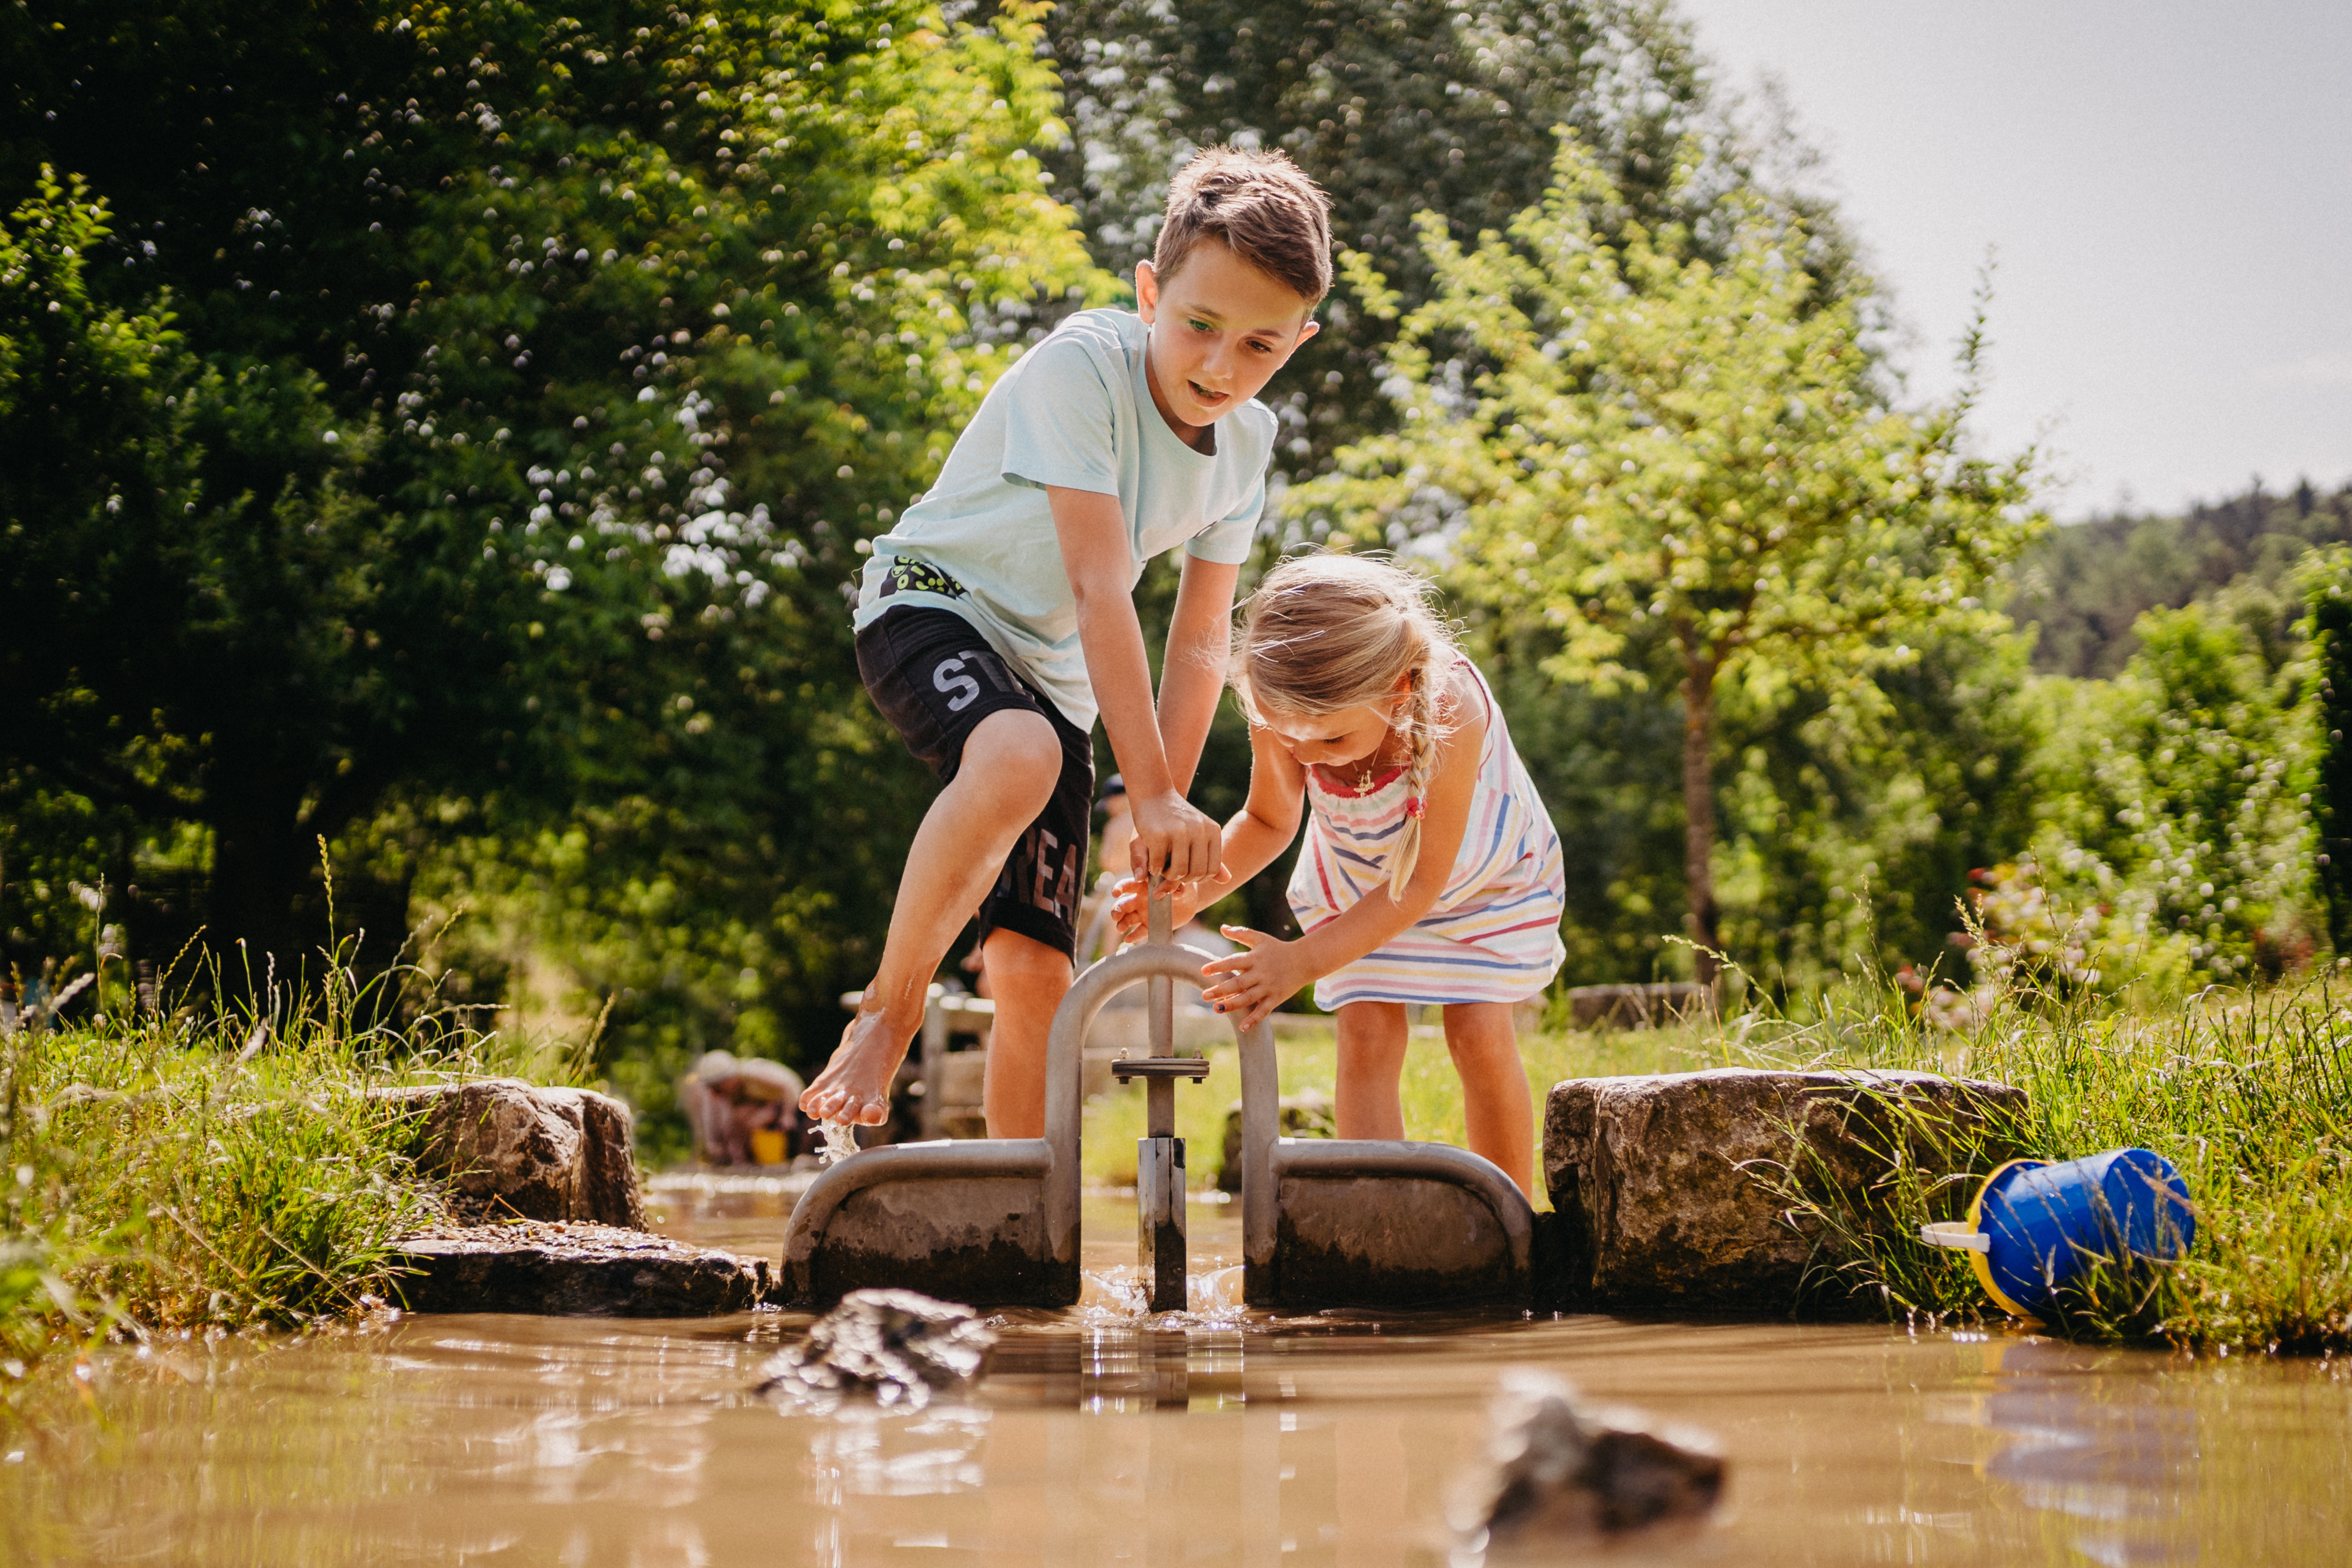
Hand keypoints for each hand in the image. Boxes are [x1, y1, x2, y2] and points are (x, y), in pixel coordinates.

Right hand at [1108, 873, 1217, 944]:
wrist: (1191, 901)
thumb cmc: (1183, 886)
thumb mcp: (1180, 883)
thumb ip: (1171, 885)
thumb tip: (1160, 892)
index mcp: (1144, 885)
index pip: (1128, 885)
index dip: (1119, 888)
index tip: (1115, 892)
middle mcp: (1139, 899)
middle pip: (1123, 904)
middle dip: (1117, 909)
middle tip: (1116, 915)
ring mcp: (1143, 914)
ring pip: (1127, 919)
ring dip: (1121, 923)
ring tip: (1120, 929)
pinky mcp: (1149, 926)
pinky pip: (1139, 932)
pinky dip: (1133, 936)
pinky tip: (1128, 939)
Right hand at [1128, 789, 1224, 886]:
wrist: (1153, 794)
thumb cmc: (1175, 820)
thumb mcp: (1197, 834)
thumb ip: (1210, 857)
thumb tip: (1227, 880)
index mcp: (1213, 831)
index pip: (1212, 870)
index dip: (1199, 878)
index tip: (1187, 873)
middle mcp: (1200, 830)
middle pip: (1197, 873)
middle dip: (1183, 879)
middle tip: (1172, 871)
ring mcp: (1180, 831)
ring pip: (1179, 871)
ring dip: (1168, 876)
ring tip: (1163, 867)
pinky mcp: (1160, 834)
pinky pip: (1159, 865)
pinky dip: (1154, 868)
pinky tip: (1153, 860)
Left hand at [1197, 926, 1312, 1030]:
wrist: (1304, 960)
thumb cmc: (1278, 948)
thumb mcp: (1260, 938)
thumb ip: (1241, 933)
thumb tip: (1222, 927)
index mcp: (1254, 958)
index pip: (1233, 962)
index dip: (1218, 966)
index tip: (1203, 971)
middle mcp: (1260, 973)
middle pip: (1238, 983)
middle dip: (1220, 990)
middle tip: (1204, 995)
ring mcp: (1268, 987)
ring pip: (1248, 998)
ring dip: (1232, 1005)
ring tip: (1216, 1009)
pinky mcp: (1276, 998)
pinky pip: (1264, 1011)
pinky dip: (1254, 1019)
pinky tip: (1242, 1028)